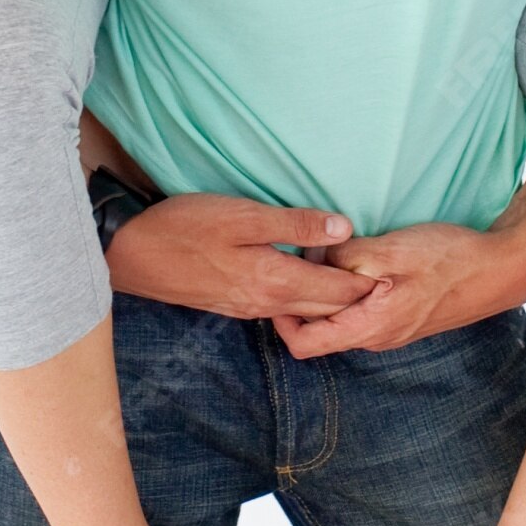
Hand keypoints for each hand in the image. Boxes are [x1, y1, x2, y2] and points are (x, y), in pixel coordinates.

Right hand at [107, 192, 378, 324]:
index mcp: (275, 281)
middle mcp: (267, 303)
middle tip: (386, 278)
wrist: (131, 255)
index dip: (368, 282)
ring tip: (355, 277)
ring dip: (331, 298)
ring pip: (305, 311)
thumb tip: (344, 229)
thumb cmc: (185, 226)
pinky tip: (307, 278)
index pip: (338, 291)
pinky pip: (283, 308)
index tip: (394, 270)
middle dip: (357, 296)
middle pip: (326, 309)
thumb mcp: (244, 215)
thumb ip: (295, 224)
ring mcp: (249, 308)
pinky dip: (305, 297)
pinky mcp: (235, 305)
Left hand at [269, 220, 513, 357]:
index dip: (280, 318)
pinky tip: (348, 262)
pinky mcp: (399, 317)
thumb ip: (347, 258)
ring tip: (317, 256)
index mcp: (370, 328)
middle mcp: (376, 337)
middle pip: (318, 332)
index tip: (275, 283)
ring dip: (323, 294)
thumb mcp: (393, 251)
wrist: (500, 270)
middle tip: (289, 263)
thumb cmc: (451, 260)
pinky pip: (359, 311)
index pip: (305, 344)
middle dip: (298, 302)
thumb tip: (311, 257)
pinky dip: (344, 291)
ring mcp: (389, 330)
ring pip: (339, 320)